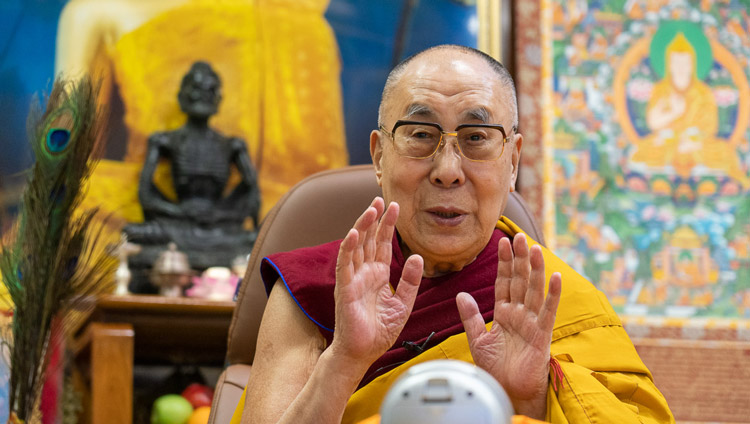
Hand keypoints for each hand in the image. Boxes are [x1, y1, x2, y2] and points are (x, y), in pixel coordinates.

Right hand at [330, 197, 423, 369]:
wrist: (362, 353)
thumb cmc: (379, 331)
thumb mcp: (403, 304)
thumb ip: (411, 281)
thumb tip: (418, 256)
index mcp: (377, 275)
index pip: (383, 244)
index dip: (388, 226)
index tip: (395, 207)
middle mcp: (364, 273)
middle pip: (369, 240)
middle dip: (375, 219)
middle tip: (381, 199)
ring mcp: (352, 279)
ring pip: (356, 247)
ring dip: (362, 227)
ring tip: (370, 209)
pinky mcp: (344, 289)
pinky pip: (345, 265)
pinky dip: (348, 248)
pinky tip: (354, 233)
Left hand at [456, 233, 560, 418]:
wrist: (508, 391)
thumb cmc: (495, 369)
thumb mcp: (478, 340)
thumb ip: (470, 317)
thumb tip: (461, 294)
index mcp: (504, 313)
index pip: (504, 282)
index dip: (504, 262)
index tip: (503, 242)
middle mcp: (519, 314)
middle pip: (520, 281)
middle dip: (519, 259)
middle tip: (519, 236)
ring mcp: (532, 323)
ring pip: (533, 290)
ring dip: (535, 269)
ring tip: (534, 248)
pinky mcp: (542, 335)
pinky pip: (548, 311)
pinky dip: (552, 295)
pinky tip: (555, 277)